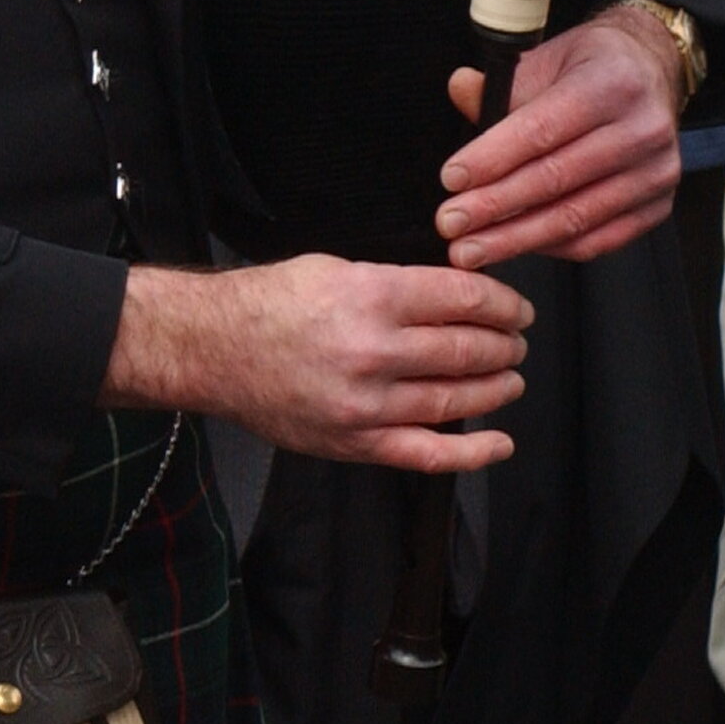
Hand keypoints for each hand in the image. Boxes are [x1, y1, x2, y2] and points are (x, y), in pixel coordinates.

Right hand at [102, 256, 531, 472]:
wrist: (208, 348)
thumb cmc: (266, 304)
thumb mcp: (332, 270)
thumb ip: (396, 285)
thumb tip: (459, 297)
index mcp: (369, 296)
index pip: (466, 300)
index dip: (505, 304)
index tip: (516, 309)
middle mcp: (373, 350)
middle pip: (471, 350)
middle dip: (506, 344)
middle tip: (514, 341)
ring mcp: (367, 402)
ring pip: (460, 399)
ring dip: (497, 387)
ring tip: (508, 377)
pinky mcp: (356, 441)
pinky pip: (430, 454)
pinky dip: (475, 452)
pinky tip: (500, 441)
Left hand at [439, 3, 685, 268]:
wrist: (648, 74)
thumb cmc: (587, 69)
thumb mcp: (544, 59)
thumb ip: (501, 86)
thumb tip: (461, 89)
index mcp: (611, 85)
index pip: (542, 130)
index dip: (492, 158)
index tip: (452, 180)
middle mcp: (643, 130)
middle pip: (557, 179)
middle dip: (495, 207)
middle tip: (450, 224)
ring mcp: (657, 172)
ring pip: (578, 216)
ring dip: (517, 238)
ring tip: (472, 248)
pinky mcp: (660, 204)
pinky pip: (602, 238)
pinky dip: (554, 247)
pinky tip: (518, 246)